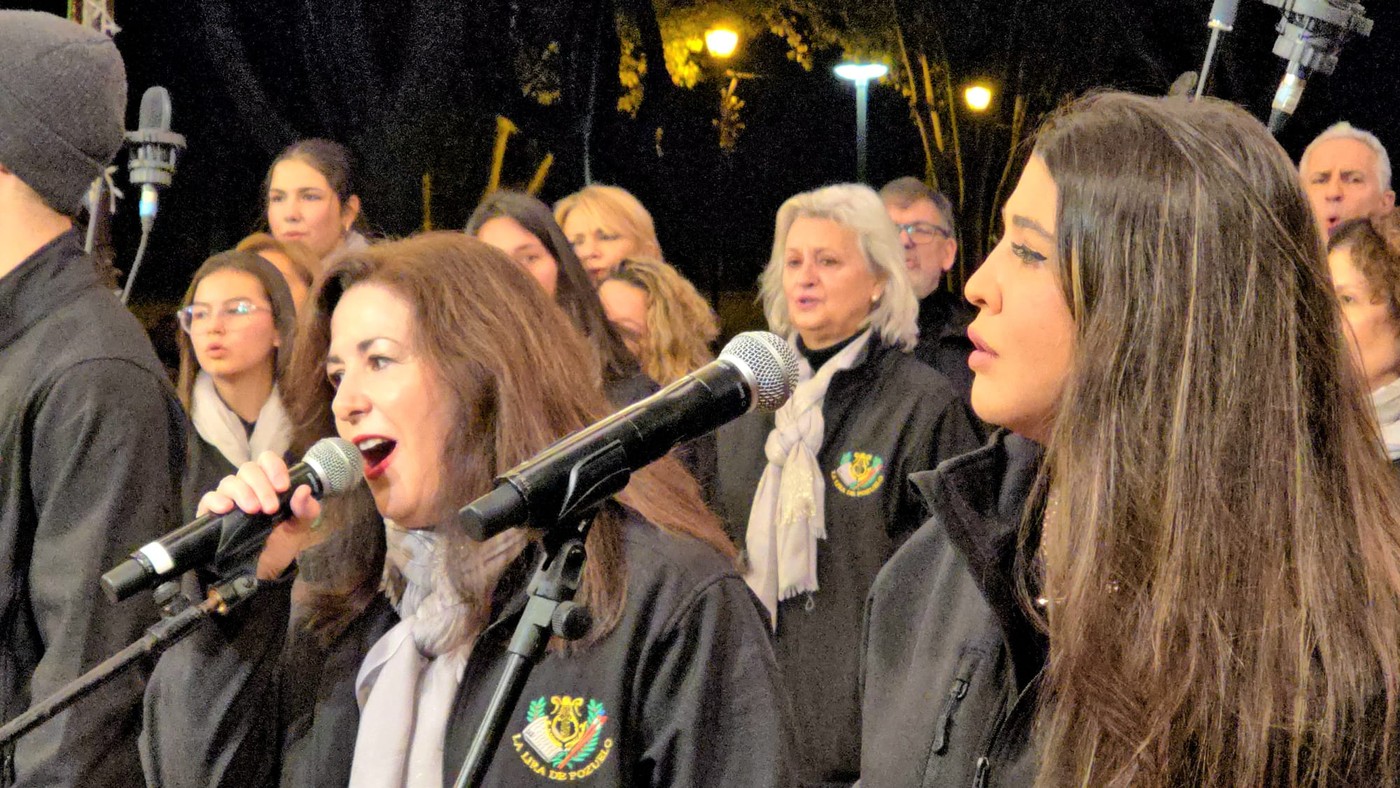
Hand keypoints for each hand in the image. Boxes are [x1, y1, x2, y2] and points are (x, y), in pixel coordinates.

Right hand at [197, 450, 322, 580]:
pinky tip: (226, 508)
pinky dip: (217, 500)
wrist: (261, 572)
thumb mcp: (298, 528)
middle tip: (270, 508)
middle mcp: (247, 487)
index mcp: (269, 484)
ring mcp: (229, 499)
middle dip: (261, 486)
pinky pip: (209, 498)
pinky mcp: (211, 514)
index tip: (282, 487)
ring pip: (230, 481)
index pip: (267, 460)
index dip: (274, 468)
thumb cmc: (279, 544)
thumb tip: (304, 490)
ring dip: (243, 492)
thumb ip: (305, 510)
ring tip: (253, 510)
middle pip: (248, 469)